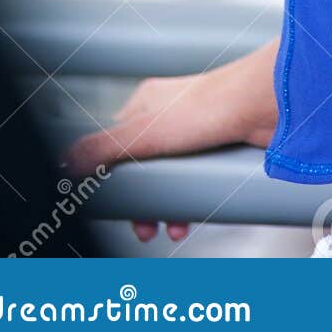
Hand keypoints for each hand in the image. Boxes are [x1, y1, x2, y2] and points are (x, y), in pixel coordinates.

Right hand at [60, 40, 279, 243]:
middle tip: (146, 228)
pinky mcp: (222, 144)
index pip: (117, 146)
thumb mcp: (144, 132)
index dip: (115, 180)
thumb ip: (101, 149)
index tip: (116, 207)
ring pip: (174, 176)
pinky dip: (194, 199)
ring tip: (174, 228)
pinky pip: (200, 178)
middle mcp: (173, 113)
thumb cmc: (211, 105)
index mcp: (148, 103)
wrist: (266, 104)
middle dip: (144, 203)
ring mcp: (199, 129)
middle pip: (146, 167)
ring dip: (170, 207)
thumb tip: (64, 162)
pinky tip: (194, 215)